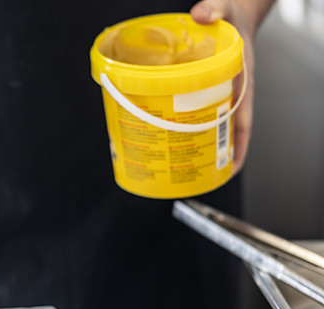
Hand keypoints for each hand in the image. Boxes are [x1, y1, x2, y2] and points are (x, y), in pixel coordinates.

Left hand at [190, 0, 274, 175]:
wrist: (235, 10)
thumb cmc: (233, 15)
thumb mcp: (224, 9)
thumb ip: (213, 8)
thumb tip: (200, 13)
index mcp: (243, 78)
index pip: (244, 117)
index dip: (238, 144)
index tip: (232, 166)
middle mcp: (235, 90)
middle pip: (229, 130)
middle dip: (219, 156)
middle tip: (203, 178)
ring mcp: (223, 93)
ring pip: (216, 126)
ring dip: (206, 149)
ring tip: (190, 172)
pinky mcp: (210, 91)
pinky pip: (204, 114)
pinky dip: (195, 131)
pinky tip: (179, 143)